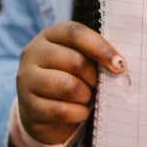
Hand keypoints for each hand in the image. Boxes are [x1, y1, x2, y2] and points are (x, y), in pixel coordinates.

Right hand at [16, 22, 125, 144]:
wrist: (42, 110)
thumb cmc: (70, 77)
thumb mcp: (80, 59)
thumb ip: (95, 55)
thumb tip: (119, 65)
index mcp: (50, 35)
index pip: (75, 33)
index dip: (100, 48)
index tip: (120, 65)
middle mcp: (33, 54)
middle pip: (75, 61)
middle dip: (94, 77)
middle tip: (98, 85)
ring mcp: (26, 80)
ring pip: (68, 86)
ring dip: (86, 96)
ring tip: (87, 97)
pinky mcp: (28, 106)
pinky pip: (62, 110)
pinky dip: (78, 113)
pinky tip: (80, 112)